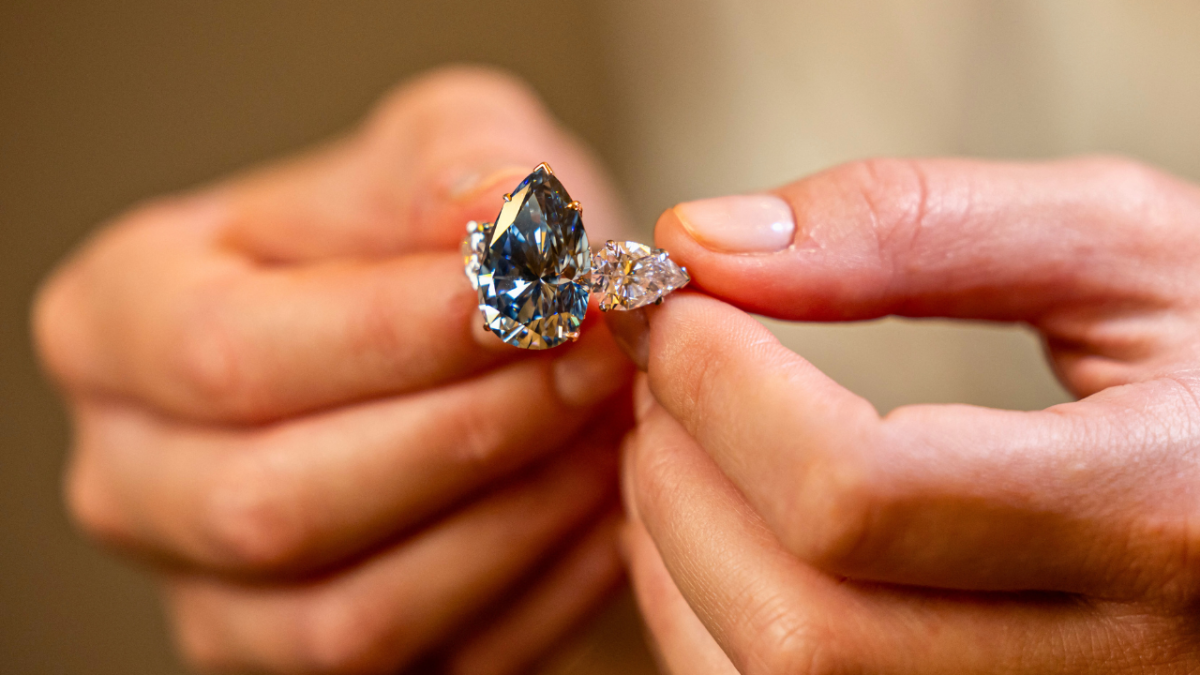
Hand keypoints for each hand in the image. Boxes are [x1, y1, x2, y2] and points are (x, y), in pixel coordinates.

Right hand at [34, 67, 633, 674]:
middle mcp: (136, 478)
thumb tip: (501, 213)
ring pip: (352, 617)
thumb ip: (462, 159)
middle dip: (461, 435)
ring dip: (510, 522)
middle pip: (270, 504)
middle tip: (591, 362)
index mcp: (120, 324)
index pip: (226, 351)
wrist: (473, 332)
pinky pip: (435, 666)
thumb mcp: (446, 143)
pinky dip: (540, 592)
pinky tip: (606, 507)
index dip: (391, 334)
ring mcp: (219, 596)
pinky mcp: (315, 666)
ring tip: (608, 430)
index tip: (534, 298)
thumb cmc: (436, 237)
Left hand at [619, 158, 1199, 673]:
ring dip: (677, 549)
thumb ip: (913, 226)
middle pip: (802, 624)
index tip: (676, 306)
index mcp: (1162, 518)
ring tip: (683, 433)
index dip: (722, 389)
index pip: (856, 492)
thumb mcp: (1119, 250)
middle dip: (682, 475)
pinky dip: (705, 617)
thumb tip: (704, 241)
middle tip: (667, 366)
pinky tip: (719, 526)